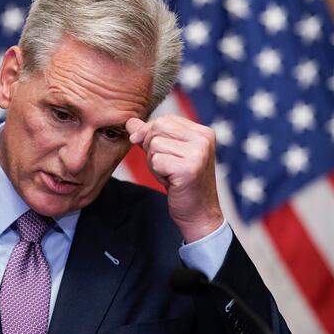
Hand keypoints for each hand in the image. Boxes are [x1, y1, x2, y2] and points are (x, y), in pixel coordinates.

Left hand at [125, 115, 222, 242]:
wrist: (198, 213)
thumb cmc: (182, 184)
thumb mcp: (167, 154)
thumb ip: (150, 136)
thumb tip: (130, 121)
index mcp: (202, 132)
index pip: (164, 119)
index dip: (151, 135)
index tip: (160, 154)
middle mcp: (203, 139)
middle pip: (157, 127)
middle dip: (151, 148)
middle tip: (165, 166)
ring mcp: (198, 153)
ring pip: (154, 144)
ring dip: (154, 162)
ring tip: (169, 174)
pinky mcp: (189, 168)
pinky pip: (156, 160)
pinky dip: (157, 173)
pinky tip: (171, 182)